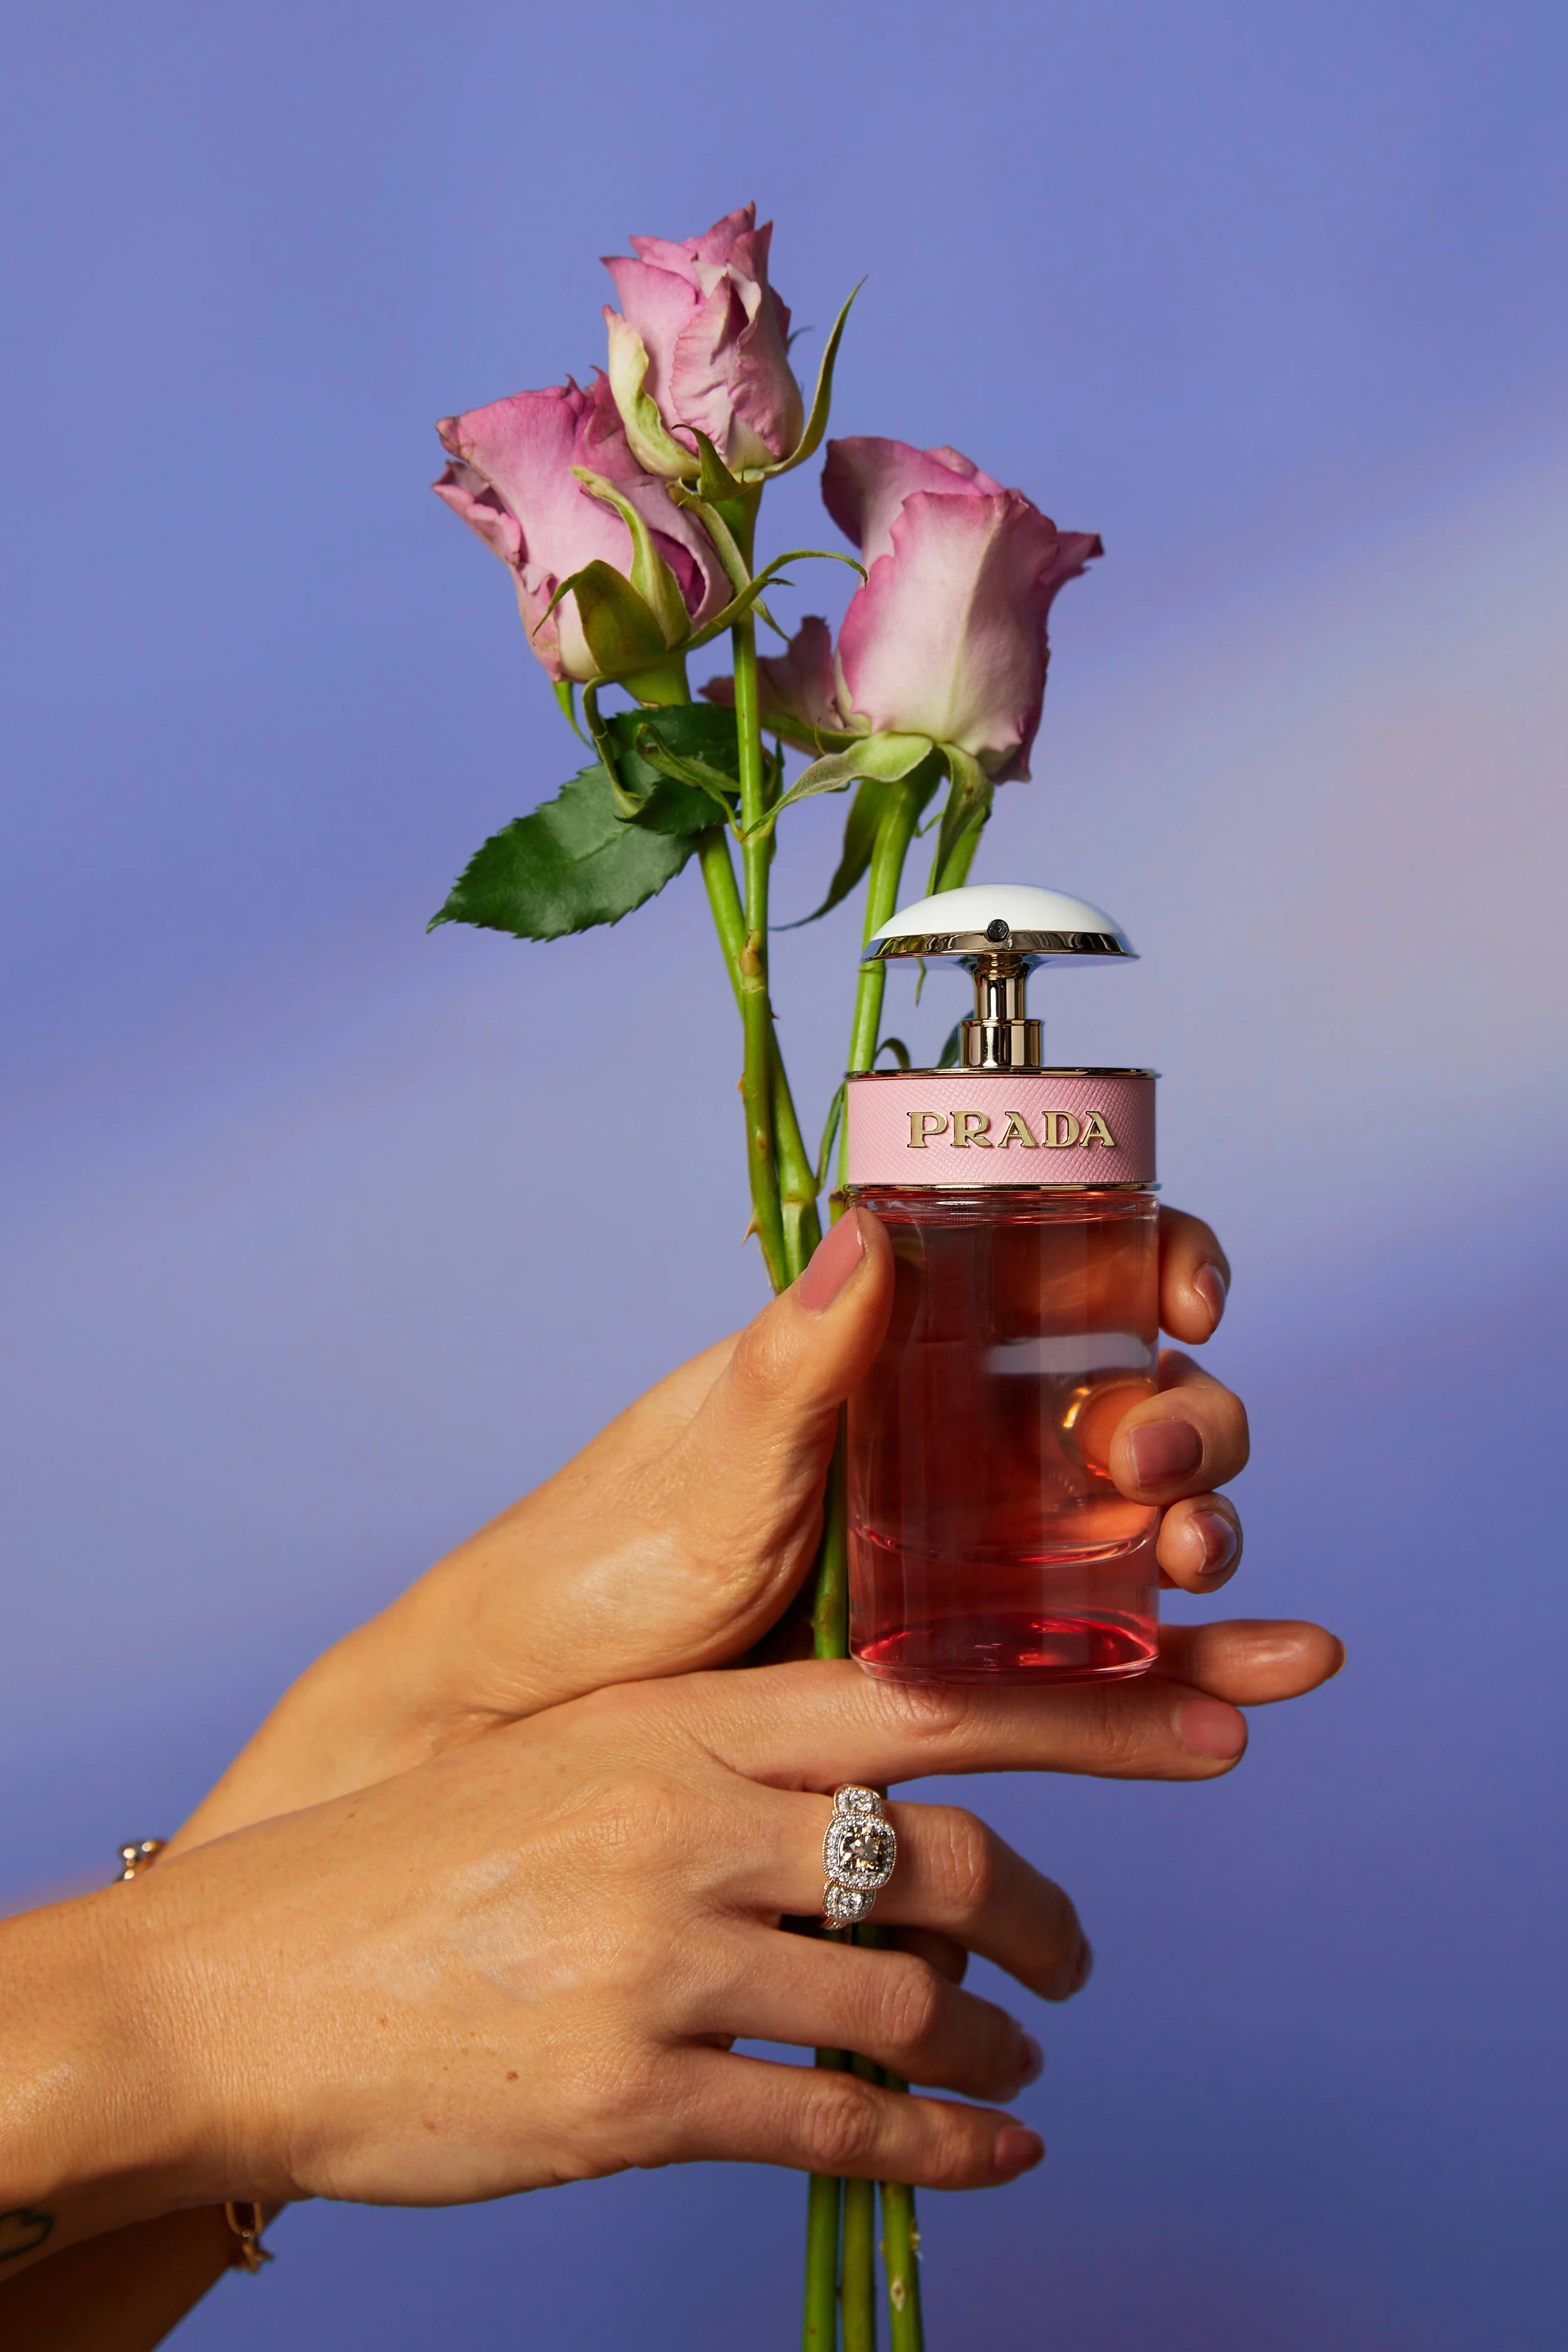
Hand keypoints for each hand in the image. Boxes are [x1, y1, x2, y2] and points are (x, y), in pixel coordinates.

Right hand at [18, 1629, 1338, 2250]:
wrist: (235, 1983)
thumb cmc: (406, 1867)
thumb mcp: (569, 1761)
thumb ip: (713, 1767)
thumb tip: (861, 1809)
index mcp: (677, 1722)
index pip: (924, 1702)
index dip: (1083, 1724)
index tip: (1204, 1736)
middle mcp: (684, 1824)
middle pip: (944, 1856)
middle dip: (1047, 1917)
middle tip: (1076, 1964)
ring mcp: (658, 1961)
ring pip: (904, 2000)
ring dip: (987, 2046)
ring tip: (1014, 2066)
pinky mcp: (628, 2096)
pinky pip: (833, 2127)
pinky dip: (938, 2152)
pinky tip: (986, 2159)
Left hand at [177, 1204, 1251, 1846]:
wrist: (532, 1733)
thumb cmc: (597, 1571)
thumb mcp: (708, 1462)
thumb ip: (797, 1360)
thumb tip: (870, 1223)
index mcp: (893, 1361)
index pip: (1059, 1277)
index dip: (1151, 1267)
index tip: (1182, 1302)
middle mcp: (947, 1449)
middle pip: (1127, 1404)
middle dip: (1188, 1424)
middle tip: (1153, 1471)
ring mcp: (966, 1562)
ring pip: (1132, 1529)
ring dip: (1206, 1538)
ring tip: (1201, 1574)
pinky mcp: (966, 1671)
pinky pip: (1094, 1657)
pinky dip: (1186, 1668)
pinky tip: (1253, 1693)